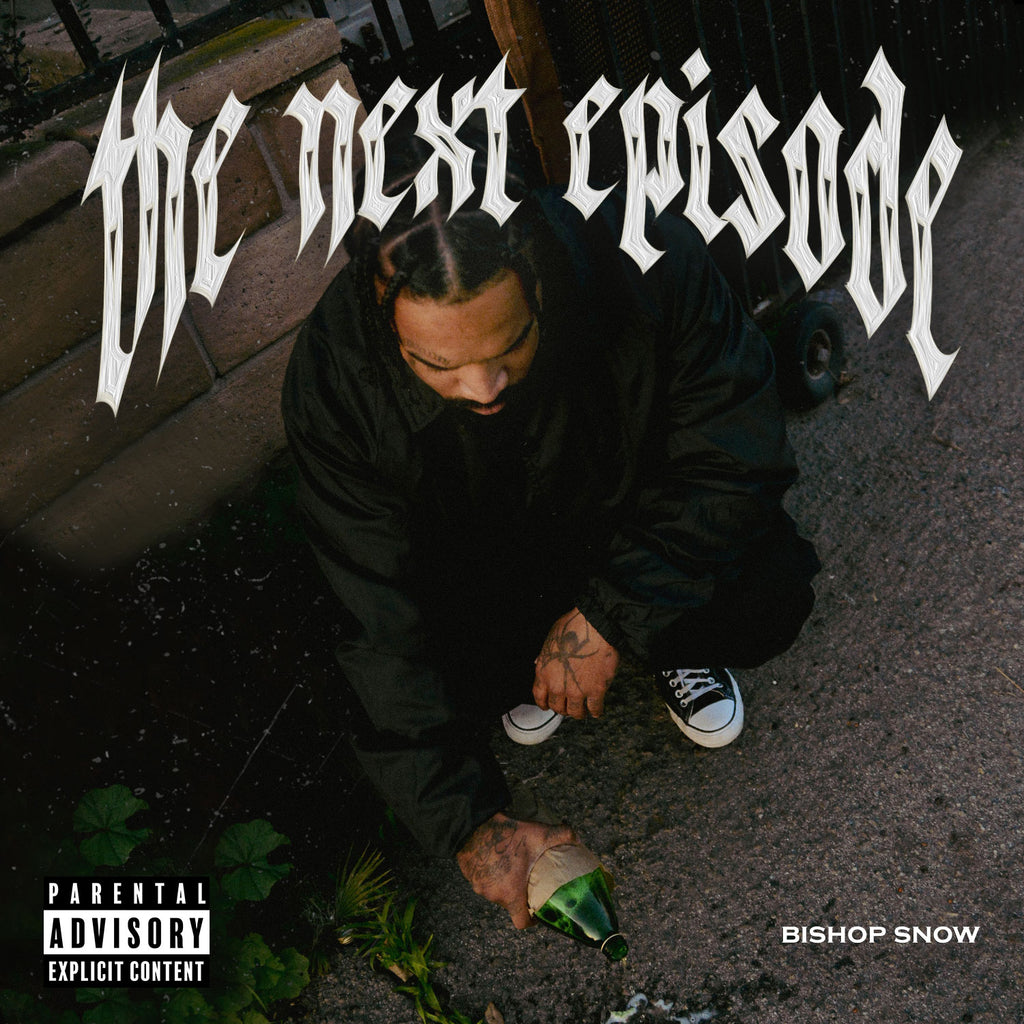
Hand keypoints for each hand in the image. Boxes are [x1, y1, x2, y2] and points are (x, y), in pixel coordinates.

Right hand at [456, 813, 575, 927]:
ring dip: (503, 884)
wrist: (474, 824)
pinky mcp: (469, 875)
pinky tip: (496, 860)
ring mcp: (478, 886)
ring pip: (495, 891)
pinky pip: (482, 881)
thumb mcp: (538, 834)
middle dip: (519, 894)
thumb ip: (561, 835)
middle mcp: (493, 895)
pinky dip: (490, 875)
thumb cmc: (506, 834)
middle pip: (510, 903)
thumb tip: (576, 836)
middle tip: (528, 880)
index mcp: (511, 893)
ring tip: (512, 867)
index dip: (532, 920)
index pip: (521, 922)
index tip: (538, 911)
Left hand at [533, 607, 618, 718]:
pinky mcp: (595, 691)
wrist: (594, 627)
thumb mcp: (550, 641)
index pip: (539, 696)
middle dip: (563, 708)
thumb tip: (539, 662)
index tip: (548, 705)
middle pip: (557, 707)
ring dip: (578, 713)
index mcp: (544, 672)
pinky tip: (596, 710)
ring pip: (575, 712)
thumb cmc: (572, 628)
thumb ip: (544, 656)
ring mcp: (576, 690)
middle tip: (569, 706)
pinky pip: (594, 709)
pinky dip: (596, 711)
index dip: (544, 703)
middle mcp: (557, 685)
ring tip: (583, 710)